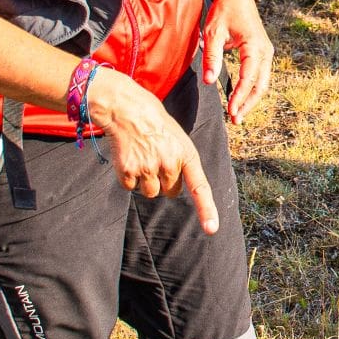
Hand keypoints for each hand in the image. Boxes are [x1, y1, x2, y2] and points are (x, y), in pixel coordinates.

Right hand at [87, 68, 218, 231]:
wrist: (127, 109)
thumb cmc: (155, 123)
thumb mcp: (178, 138)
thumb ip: (181, 162)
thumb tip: (173, 188)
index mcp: (186, 154)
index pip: (199, 186)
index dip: (206, 209)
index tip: (211, 229)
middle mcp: (169, 163)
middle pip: (171, 192)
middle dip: (165, 182)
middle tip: (156, 159)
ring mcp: (148, 167)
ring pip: (151, 193)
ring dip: (146, 182)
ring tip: (143, 158)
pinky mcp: (128, 170)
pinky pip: (131, 188)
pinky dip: (129, 178)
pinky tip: (129, 159)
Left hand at [203, 0, 272, 124]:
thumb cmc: (225, 10)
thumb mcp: (213, 32)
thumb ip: (212, 57)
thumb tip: (209, 81)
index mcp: (255, 46)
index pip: (249, 78)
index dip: (240, 97)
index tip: (230, 111)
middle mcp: (265, 51)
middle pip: (260, 85)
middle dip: (248, 104)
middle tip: (234, 119)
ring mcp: (266, 52)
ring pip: (262, 82)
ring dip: (250, 98)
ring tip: (236, 113)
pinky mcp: (262, 52)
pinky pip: (260, 75)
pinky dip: (251, 88)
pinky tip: (240, 98)